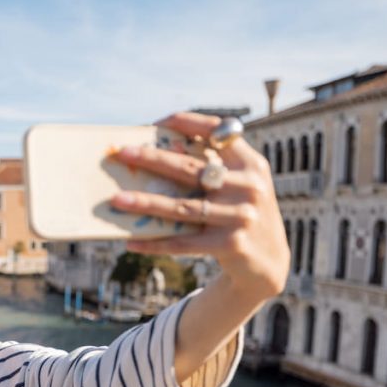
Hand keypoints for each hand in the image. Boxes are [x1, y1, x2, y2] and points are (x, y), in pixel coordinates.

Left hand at [109, 111, 289, 300]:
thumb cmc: (241, 214)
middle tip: (123, 153)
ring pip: (182, 207)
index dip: (188, 123)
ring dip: (145, 202)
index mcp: (251, 164)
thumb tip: (156, 156)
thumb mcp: (240, 186)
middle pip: (191, 168)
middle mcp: (248, 187)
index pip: (219, 132)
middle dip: (152, 158)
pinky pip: (184, 242)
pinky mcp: (230, 245)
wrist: (269, 263)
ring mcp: (241, 216)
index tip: (156, 123)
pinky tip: (131, 241)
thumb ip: (214, 168)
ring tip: (117, 199)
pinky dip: (155, 243)